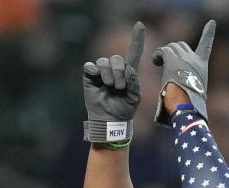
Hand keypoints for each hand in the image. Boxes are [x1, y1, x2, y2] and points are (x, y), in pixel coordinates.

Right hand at [82, 22, 145, 143]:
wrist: (110, 121)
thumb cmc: (124, 110)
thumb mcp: (135, 97)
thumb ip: (135, 82)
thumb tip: (127, 69)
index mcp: (128, 72)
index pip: (133, 52)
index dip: (137, 39)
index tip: (139, 25)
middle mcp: (115, 69)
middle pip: (117, 58)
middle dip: (120, 72)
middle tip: (119, 87)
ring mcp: (101, 72)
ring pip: (104, 61)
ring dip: (109, 74)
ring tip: (110, 86)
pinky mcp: (89, 76)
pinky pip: (90, 66)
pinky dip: (95, 72)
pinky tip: (98, 81)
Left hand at [151, 19, 215, 124]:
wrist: (187, 110)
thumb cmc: (187, 110)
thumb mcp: (192, 94)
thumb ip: (188, 86)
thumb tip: (178, 105)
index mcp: (202, 67)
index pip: (206, 46)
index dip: (209, 34)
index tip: (212, 22)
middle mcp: (195, 60)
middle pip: (181, 45)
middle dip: (171, 51)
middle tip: (163, 63)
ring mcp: (185, 59)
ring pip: (171, 47)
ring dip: (163, 54)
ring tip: (158, 64)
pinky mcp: (174, 60)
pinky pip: (162, 51)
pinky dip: (157, 56)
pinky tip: (156, 64)